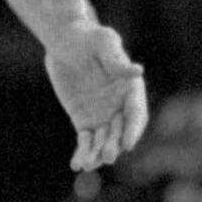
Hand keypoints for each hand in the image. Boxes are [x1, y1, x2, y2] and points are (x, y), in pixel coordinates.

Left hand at [45, 24, 147, 171]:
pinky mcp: (84, 120)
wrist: (65, 40)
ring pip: (103, 140)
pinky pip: (85, 140)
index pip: (136, 114)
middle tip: (107, 156)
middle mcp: (120, 106)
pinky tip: (76, 165)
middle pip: (120, 131)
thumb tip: (137, 71)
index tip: (127, 143)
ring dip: (97, 154)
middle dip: (114, 145)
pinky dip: (82, 152)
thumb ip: (117, 59)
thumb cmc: (88, 36)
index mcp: (131, 90)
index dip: (133, 129)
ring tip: (88, 165)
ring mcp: (102, 115)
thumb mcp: (104, 41)